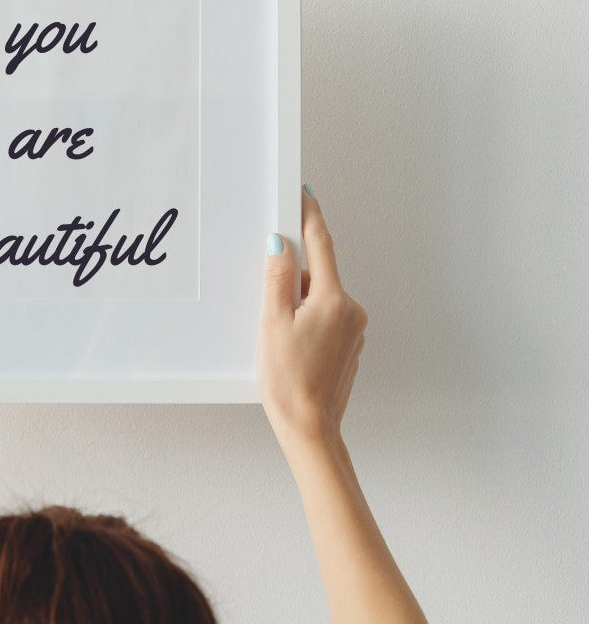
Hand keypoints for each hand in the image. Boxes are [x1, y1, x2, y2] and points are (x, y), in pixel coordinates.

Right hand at [257, 186, 367, 450]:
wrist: (310, 429)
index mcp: (333, 301)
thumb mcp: (272, 325)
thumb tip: (281, 245)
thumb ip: (277, 281)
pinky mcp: (349, 346)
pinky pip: (326, 317)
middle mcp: (351, 311)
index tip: (304, 194)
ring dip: (298, 301)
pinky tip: (288, 342)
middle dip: (293, 271)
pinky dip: (306, 318)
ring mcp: (353, 330)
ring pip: (321, 297)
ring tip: (275, 331)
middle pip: (319, 273)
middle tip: (269, 282)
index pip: (321, 246)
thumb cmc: (289, 383)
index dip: (309, 217)